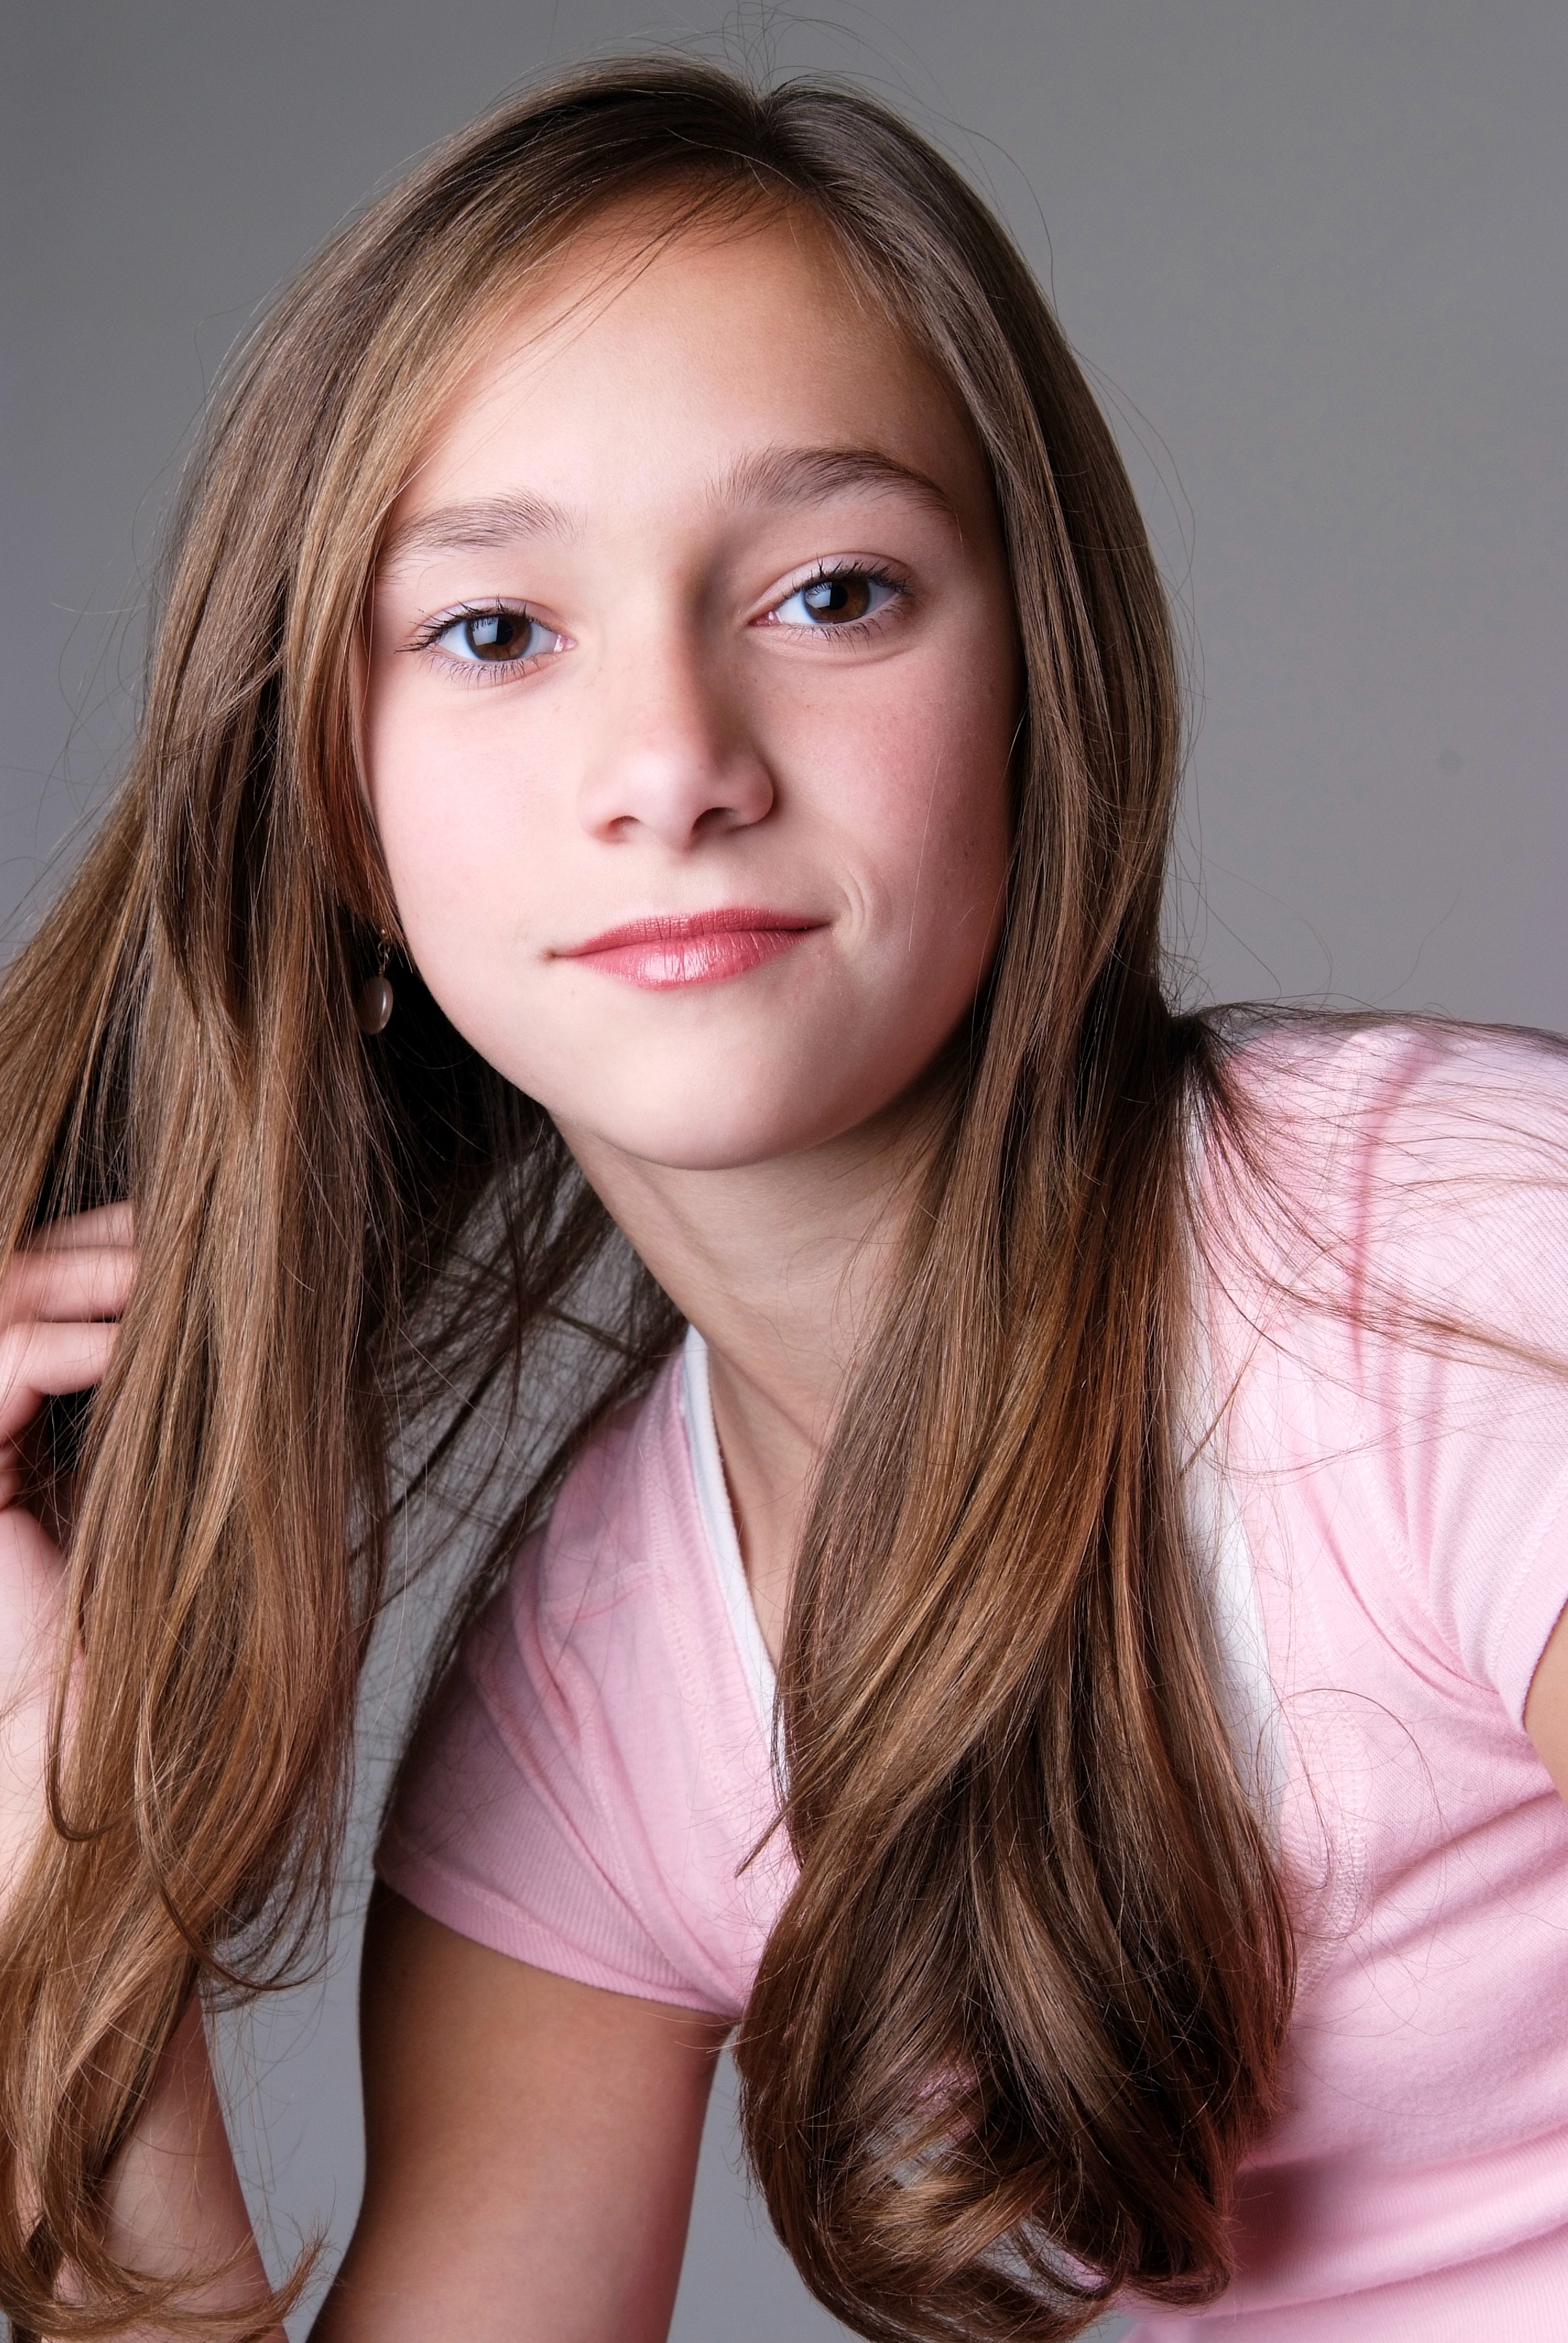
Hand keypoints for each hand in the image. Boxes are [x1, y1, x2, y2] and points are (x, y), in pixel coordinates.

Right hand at [0, 1204, 133, 1903]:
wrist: (105, 1733)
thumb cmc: (162, 1633)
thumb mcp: (197, 1498)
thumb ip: (202, 1424)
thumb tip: (268, 1336)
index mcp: (42, 1436)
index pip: (53, 1305)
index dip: (107, 1252)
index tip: (185, 1227)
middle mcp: (0, 1436)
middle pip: (18, 1289)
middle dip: (90, 1244)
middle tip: (167, 1227)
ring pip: (1, 1312)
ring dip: (80, 1278)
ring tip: (155, 1277)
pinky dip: (62, 1343)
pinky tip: (125, 1345)